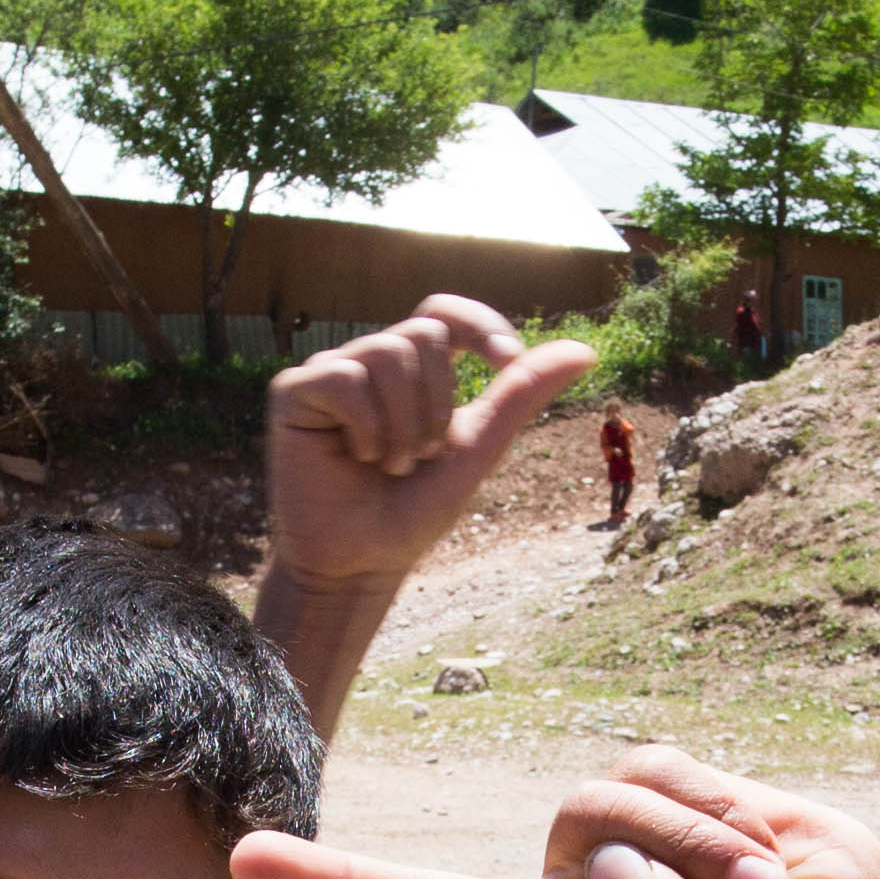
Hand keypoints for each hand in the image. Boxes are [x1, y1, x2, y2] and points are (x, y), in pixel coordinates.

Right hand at [262, 301, 592, 594]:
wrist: (361, 565)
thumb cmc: (413, 511)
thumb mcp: (478, 447)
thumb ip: (520, 394)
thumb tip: (585, 351)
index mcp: (411, 371)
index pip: (443, 313)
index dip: (478, 323)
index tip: (506, 359)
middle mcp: (369, 362)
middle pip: (422, 334)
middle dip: (437, 405)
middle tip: (418, 457)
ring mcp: (329, 372)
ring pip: (388, 354)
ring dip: (404, 426)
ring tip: (389, 466)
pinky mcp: (294, 391)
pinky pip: (345, 377)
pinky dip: (367, 427)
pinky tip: (356, 459)